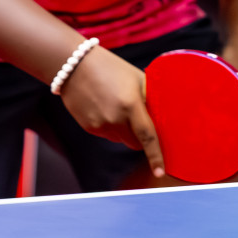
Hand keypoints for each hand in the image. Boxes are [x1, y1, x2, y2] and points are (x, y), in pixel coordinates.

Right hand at [58, 45, 165, 178]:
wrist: (73, 65)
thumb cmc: (109, 67)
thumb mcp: (136, 78)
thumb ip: (150, 97)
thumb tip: (164, 114)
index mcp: (130, 105)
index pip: (147, 137)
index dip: (156, 156)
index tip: (160, 171)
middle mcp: (114, 118)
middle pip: (134, 143)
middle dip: (140, 137)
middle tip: (138, 119)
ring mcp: (99, 124)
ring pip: (120, 139)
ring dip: (123, 130)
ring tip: (115, 106)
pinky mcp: (88, 127)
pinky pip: (106, 134)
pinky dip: (109, 126)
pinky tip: (103, 107)